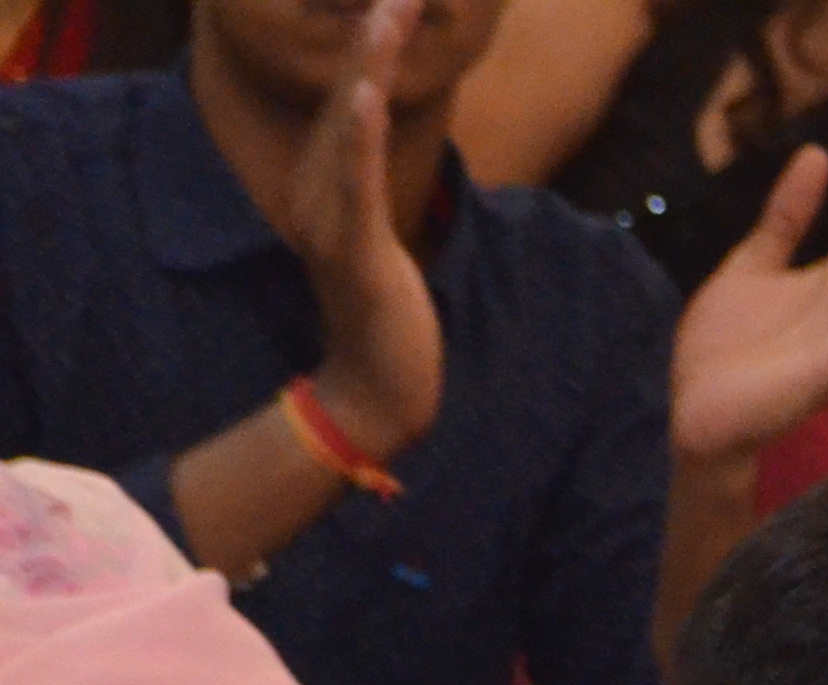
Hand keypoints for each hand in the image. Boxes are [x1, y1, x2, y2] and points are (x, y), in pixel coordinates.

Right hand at [271, 0, 439, 460]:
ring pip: (352, 129)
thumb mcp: (385, 238)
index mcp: (329, 186)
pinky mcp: (352, 252)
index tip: (394, 0)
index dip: (372, 48)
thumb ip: (375, 190)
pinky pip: (355, 186)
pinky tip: (365, 97)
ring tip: (386, 13)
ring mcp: (331, 221)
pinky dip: (359, 139)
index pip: (355, 102)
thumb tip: (382, 149)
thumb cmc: (388, 313)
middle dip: (371, 40)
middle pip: (349, 100)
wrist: (380, 387)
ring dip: (368, 68)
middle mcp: (318, 193)